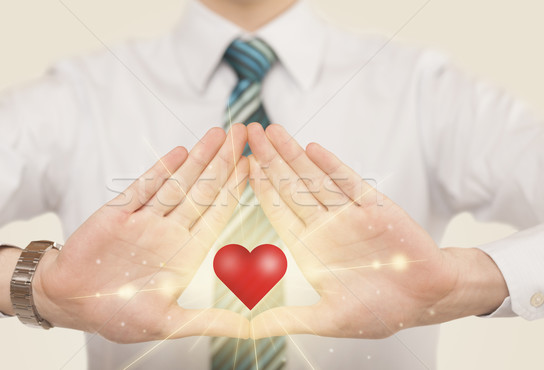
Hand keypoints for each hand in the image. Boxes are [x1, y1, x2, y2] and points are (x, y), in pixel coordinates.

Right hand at [32, 125, 249, 342]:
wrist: (69, 301)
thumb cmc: (115, 315)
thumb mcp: (167, 323)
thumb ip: (209, 322)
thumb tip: (252, 330)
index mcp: (186, 255)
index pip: (217, 214)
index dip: (236, 189)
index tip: (254, 165)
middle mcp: (170, 232)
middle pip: (203, 190)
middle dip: (224, 162)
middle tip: (244, 134)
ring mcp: (146, 219)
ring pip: (178, 183)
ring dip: (199, 158)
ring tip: (219, 133)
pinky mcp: (119, 212)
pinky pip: (144, 186)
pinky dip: (162, 168)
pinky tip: (181, 152)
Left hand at [246, 123, 508, 338]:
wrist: (427, 299)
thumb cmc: (380, 310)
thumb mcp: (328, 319)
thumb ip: (288, 319)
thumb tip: (246, 331)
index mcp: (309, 248)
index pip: (277, 211)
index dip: (259, 188)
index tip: (239, 166)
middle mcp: (323, 226)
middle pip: (290, 187)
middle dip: (269, 160)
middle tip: (249, 133)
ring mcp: (347, 214)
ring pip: (314, 179)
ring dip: (293, 155)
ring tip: (272, 132)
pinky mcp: (374, 207)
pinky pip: (348, 183)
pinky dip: (331, 166)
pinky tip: (312, 149)